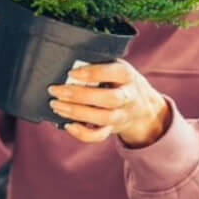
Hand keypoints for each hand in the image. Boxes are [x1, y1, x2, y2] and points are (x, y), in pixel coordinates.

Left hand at [47, 61, 172, 147]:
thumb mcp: (116, 67)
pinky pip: (99, 136)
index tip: (72, 73)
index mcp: (128, 76)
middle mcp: (127, 97)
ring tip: (56, 104)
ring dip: (76, 112)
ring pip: (103, 118)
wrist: (142, 108)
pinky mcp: (112, 129)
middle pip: (108, 98)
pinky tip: (68, 125)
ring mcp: (121, 115)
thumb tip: (70, 62)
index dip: (93, 73)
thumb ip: (99, 64)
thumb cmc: (120, 82)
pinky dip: (82, 133)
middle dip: (79, 95)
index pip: (116, 73)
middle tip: (56, 90)